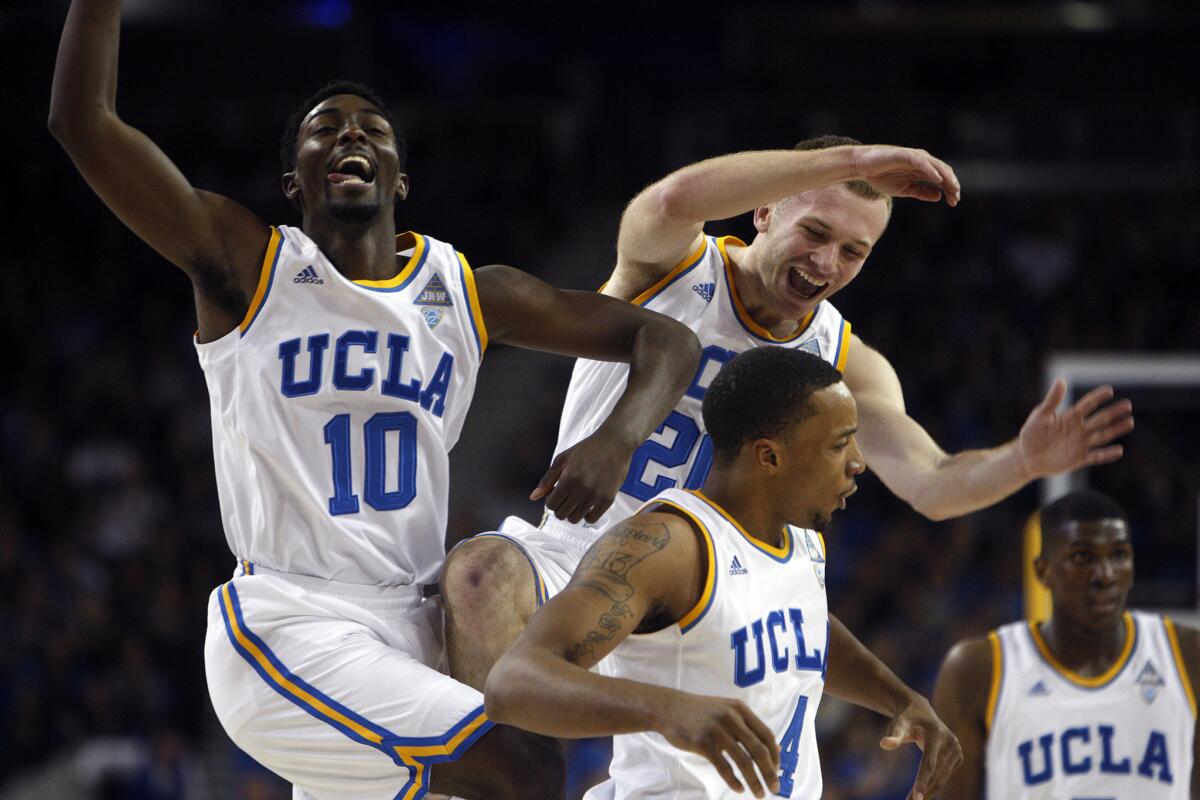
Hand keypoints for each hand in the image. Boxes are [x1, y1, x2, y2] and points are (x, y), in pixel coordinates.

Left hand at [530, 432, 635, 523]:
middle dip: (560, 507)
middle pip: (561, 514)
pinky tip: (587, 505)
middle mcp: (581, 489)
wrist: (614, 444)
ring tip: (576, 501)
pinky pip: (592, 519)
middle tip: (566, 497)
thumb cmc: (586, 449)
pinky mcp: (608, 500)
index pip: (550, 505)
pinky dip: (587, 515)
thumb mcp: (562, 459)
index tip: (557, 493)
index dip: (551, 500)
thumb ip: (547, 479)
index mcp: (568, 479)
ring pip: (575, 519)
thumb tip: (533, 497)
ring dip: (572, 513)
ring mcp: (596, 496)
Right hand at [656, 693, 780, 797]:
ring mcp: (717, 730)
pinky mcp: (703, 743)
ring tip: (759, 793)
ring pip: (743, 761)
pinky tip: (739, 789)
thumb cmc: (701, 712)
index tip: (777, 771)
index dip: (775, 756)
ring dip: (754, 781)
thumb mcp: (727, 711)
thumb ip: (747, 727)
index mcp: (740, 710)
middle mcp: (732, 718)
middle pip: (759, 750)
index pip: (766, 735)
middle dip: (770, 772)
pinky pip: (724, 767)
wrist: (670, 708)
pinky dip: (734, 781)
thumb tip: (773, 749)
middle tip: (775, 788)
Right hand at [849, 146, 960, 206]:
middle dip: (951, 185)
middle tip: (956, 198)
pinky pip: (922, 163)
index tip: (954, 202)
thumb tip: (938, 196)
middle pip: (943, 171)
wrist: (863, 167)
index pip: (941, 178)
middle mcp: (922, 161)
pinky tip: (937, 179)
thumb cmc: (881, 176)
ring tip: (952, 188)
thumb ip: (921, 192)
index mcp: (922, 170)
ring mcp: (914, 157)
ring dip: (946, 177)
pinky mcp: (906, 155)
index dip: (949, 189)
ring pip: (936, 166)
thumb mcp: (904, 189)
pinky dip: (931, 170)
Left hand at [879, 696, 962, 799]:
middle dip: (923, 790)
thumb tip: (883, 744)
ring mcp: (957, 750)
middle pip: (936, 774)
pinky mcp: (958, 757)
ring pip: (942, 778)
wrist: (921, 711)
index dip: (922, 781)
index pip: (929, 763)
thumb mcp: (898, 722)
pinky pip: (944, 776)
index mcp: (937, 734)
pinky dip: (934, 785)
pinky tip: (923, 792)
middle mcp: (951, 743)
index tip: (916, 797)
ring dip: (929, 791)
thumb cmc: (906, 718)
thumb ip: (893, 734)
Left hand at [1017, 380, 1133, 478]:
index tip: (1109, 391)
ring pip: (1102, 435)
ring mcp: (1080, 444)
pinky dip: (1106, 454)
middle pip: (1099, 419)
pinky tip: (1119, 450)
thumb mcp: (1039, 416)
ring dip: (1115, 429)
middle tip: (1128, 405)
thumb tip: (1061, 380)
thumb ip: (1052, 400)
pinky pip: (1095, 456)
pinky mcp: (1078, 459)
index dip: (1097, 398)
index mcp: (1069, 417)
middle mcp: (1078, 429)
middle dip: (1113, 413)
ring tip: (1129, 422)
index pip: (1087, 405)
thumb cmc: (1031, 434)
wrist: (1026, 457)